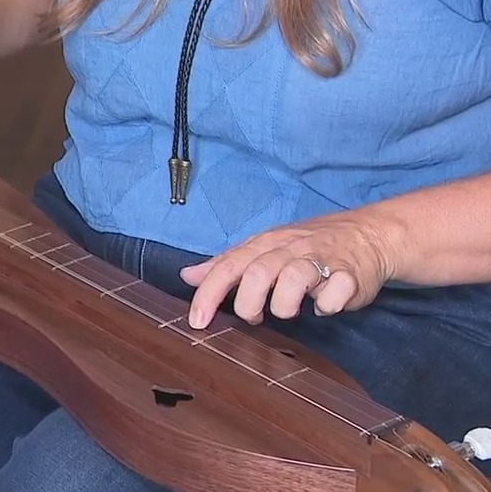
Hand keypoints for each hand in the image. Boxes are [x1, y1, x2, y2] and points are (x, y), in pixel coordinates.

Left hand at [179, 210, 396, 328]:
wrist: (368, 234)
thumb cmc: (306, 247)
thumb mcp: (262, 250)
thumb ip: (226, 265)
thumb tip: (188, 276)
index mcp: (265, 244)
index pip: (228, 266)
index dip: (209, 294)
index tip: (196, 321)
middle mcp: (290, 249)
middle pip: (258, 273)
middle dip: (248, 304)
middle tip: (254, 317)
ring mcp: (321, 260)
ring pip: (294, 279)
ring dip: (285, 304)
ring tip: (289, 310)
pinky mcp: (351, 275)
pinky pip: (336, 293)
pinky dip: (327, 305)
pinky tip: (325, 305)